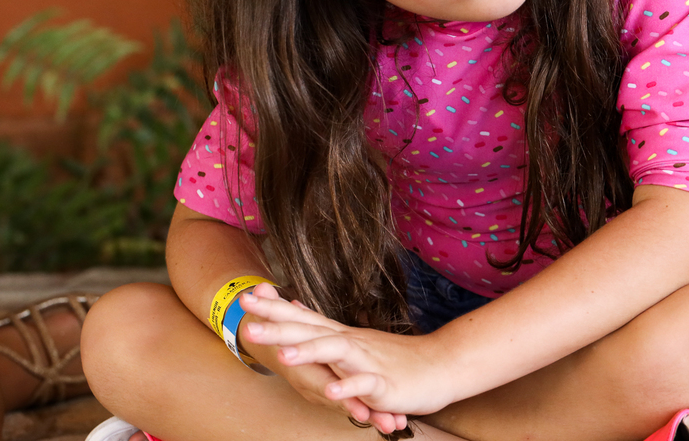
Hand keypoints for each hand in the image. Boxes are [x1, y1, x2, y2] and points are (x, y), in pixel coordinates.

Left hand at [240, 289, 455, 418]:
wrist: (443, 365)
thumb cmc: (399, 358)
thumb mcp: (356, 341)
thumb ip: (324, 327)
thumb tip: (296, 305)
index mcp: (342, 335)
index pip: (303, 317)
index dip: (274, 308)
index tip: (246, 297)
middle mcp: (351, 343)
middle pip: (311, 330)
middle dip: (278, 327)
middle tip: (247, 322)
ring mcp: (367, 361)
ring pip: (335, 352)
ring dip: (309, 352)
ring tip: (282, 357)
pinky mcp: (384, 383)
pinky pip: (364, 385)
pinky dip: (348, 386)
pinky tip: (332, 390)